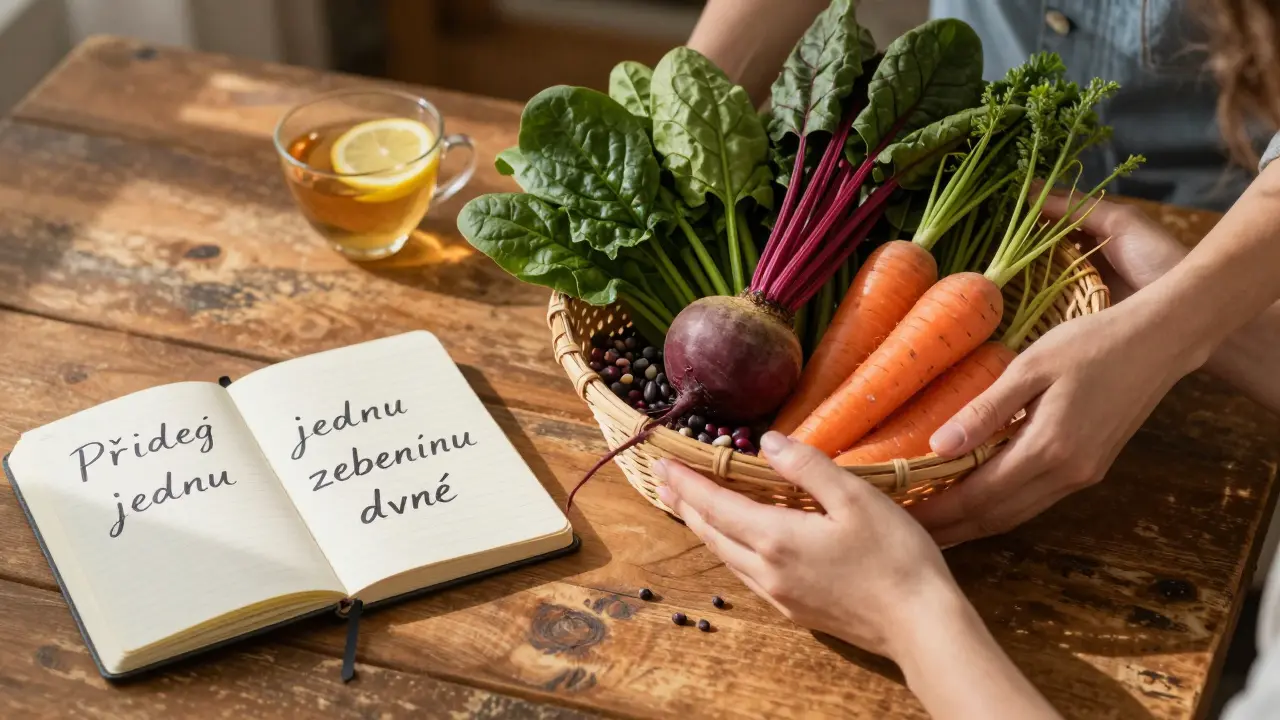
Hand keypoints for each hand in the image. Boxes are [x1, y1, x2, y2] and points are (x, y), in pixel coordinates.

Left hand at [654, 431, 961, 659]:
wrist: (920, 626)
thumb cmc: (895, 557)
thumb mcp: (855, 498)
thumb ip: (807, 467)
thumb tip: (767, 443)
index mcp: (775, 538)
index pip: (715, 504)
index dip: (687, 482)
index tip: (663, 462)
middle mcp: (766, 571)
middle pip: (711, 533)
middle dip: (686, 504)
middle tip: (666, 480)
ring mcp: (779, 595)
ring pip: (726, 557)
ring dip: (705, 528)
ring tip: (692, 507)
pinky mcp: (795, 610)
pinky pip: (746, 575)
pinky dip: (729, 550)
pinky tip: (738, 543)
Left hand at [911, 198, 1203, 545]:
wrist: (1160, 342)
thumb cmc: (1091, 343)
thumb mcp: (1030, 367)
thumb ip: (985, 410)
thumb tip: (937, 447)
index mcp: (1048, 449)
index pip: (978, 496)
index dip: (938, 511)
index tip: (900, 516)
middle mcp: (1067, 474)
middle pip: (996, 516)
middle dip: (950, 528)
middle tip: (905, 530)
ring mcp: (1082, 476)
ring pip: (1016, 514)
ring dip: (974, 524)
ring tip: (933, 524)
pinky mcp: (1090, 470)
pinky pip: (1035, 500)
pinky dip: (1000, 508)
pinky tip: (976, 502)